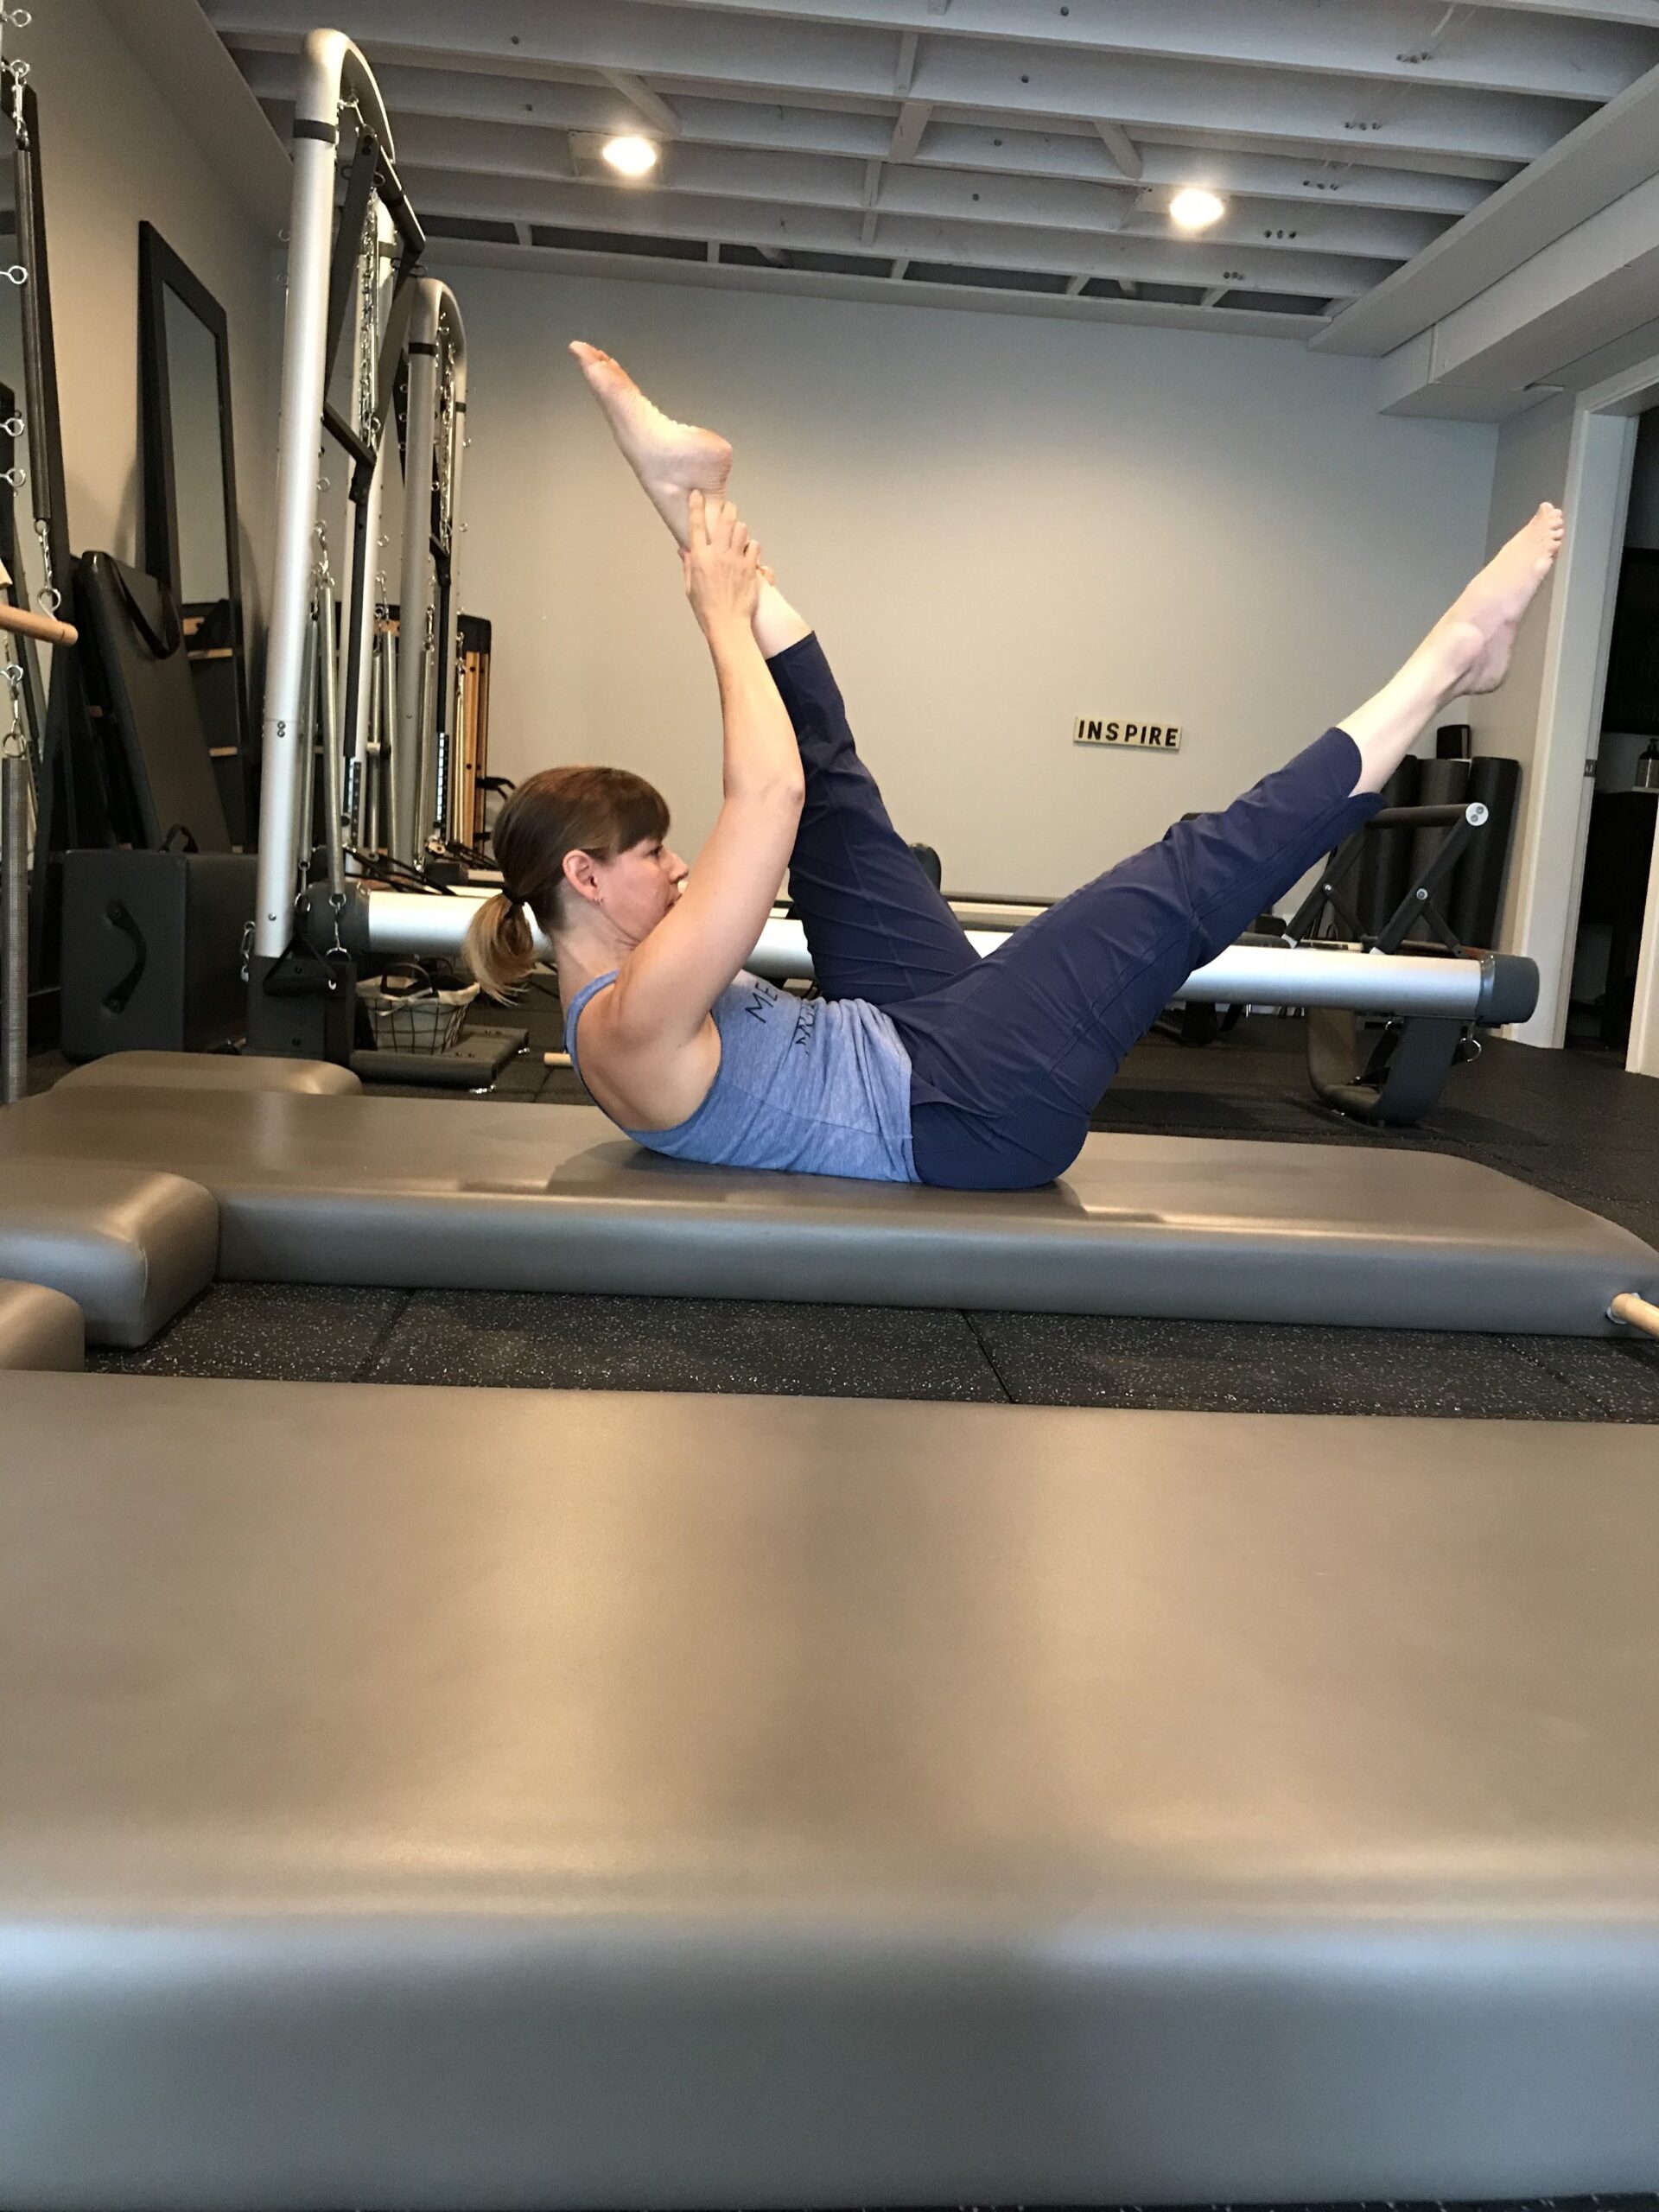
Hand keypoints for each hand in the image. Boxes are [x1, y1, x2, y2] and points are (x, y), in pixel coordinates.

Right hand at [682, 489, 761, 638]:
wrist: (727, 625)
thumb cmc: (707, 610)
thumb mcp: (691, 587)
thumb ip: (689, 565)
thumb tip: (684, 550)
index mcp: (700, 559)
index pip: (696, 525)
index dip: (696, 506)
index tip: (697, 494)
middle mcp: (718, 555)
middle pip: (725, 520)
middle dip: (727, 509)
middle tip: (728, 509)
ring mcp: (736, 560)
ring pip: (742, 529)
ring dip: (740, 528)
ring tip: (739, 534)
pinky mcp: (750, 568)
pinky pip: (755, 546)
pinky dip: (752, 546)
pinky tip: (749, 553)